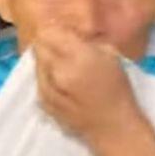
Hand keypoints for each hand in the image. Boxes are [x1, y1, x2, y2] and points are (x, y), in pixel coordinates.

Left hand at [33, 25, 142, 146]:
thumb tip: (70, 33)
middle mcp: (58, 69)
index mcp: (78, 56)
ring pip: (36, 62)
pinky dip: (44, 75)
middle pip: (40, 45)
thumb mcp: (111, 56)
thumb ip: (88, 41)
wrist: (112, 127)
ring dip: (45, 58)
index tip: (62, 31)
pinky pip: (37, 79)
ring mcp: (47, 87)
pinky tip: (58, 78)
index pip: (52, 31)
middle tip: (59, 44)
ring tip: (60, 62)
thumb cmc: (118, 90)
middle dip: (48, 42)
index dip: (56, 28)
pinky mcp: (42, 100)